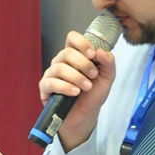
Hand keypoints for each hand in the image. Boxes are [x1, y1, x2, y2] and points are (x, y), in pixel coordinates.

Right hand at [39, 30, 116, 151]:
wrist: (85, 115)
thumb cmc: (93, 95)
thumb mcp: (106, 79)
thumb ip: (108, 64)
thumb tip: (102, 51)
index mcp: (75, 56)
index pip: (72, 38)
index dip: (81, 43)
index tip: (92, 54)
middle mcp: (61, 62)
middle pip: (66, 52)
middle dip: (83, 64)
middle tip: (93, 76)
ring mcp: (51, 74)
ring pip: (60, 67)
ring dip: (77, 77)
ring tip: (87, 88)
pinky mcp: (45, 87)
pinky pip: (51, 82)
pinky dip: (65, 87)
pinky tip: (75, 92)